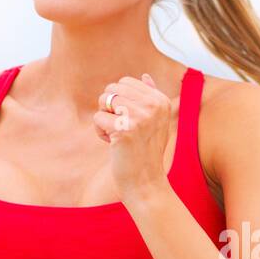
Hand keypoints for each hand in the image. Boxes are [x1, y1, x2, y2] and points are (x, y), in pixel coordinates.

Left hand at [93, 73, 173, 204]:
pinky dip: (100, 132)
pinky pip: (98, 118)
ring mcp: (140, 117)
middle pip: (112, 89)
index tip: (130, 120)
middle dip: (109, 107)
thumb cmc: (147, 152)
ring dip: (104, 119)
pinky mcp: (124, 129)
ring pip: (103, 100)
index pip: (126, 81)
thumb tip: (144, 76)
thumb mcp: (156, 123)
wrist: (146, 182)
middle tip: (121, 128)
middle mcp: (153, 106)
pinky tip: (113, 144)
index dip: (119, 100)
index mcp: (161, 101)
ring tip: (117, 136)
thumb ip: (151, 98)